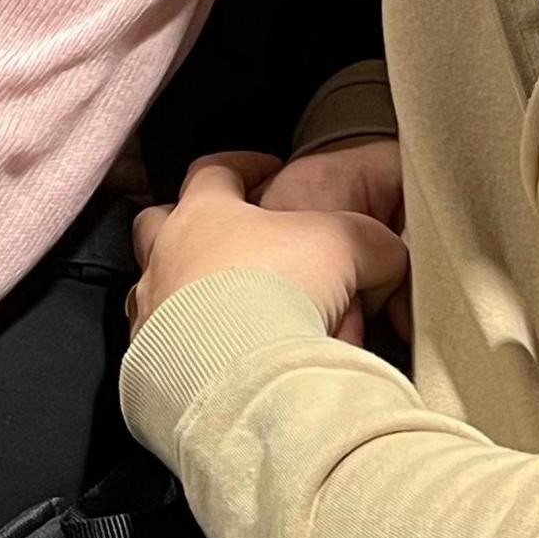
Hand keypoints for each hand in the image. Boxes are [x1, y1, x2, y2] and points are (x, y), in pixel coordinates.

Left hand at [129, 148, 407, 346]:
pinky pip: (165, 347)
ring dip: (188, 294)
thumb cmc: (277, 289)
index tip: (267, 168)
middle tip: (226, 238)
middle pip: (156, 223)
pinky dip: (192, 349)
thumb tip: (386, 257)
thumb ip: (370, 240)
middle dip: (189, 225)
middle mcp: (165, 257)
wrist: (236, 372)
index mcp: (202, 213)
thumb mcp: (346, 245)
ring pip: (158, 289)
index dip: (243, 165)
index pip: (213, 170)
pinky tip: (223, 360)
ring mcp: (151, 312)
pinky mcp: (152, 363)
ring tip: (228, 311)